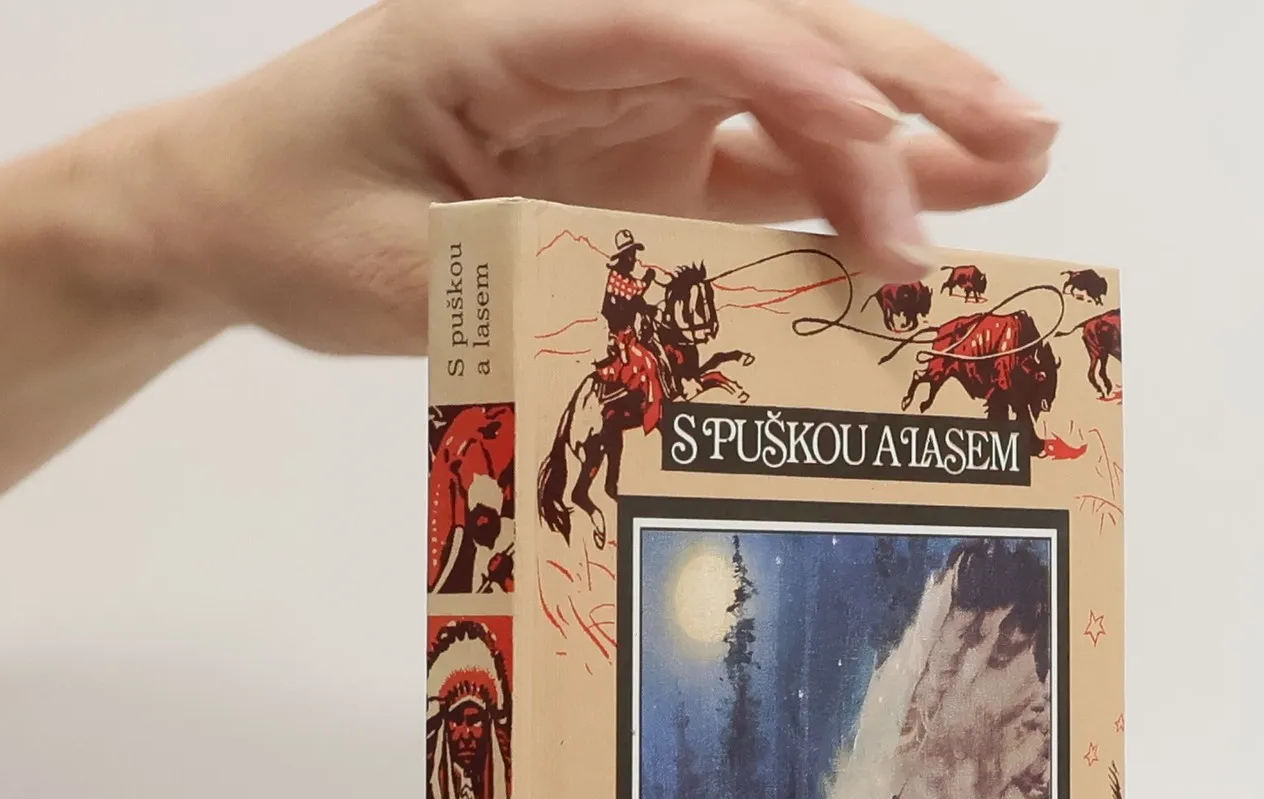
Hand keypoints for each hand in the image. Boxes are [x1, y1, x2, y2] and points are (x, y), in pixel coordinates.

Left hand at [122, 0, 1057, 353]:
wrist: (240, 202)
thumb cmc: (293, 209)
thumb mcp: (384, 265)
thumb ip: (513, 272)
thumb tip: (650, 305)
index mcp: (515, 27)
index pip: (684, 25)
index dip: (795, 79)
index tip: (880, 154)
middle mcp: (596, 40)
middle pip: (780, 30)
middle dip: (904, 82)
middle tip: (1019, 135)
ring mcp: (633, 95)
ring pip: (798, 88)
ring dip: (911, 124)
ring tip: (1024, 158)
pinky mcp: (648, 153)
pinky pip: (770, 162)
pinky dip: (853, 183)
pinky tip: (933, 206)